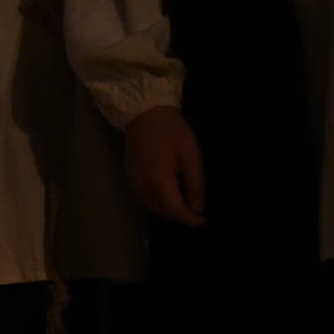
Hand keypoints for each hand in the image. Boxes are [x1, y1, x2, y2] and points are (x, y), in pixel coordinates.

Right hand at [124, 105, 205, 225]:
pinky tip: (169, 193)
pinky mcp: (130, 176)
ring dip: (168, 209)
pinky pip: (144, 197)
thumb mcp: (191, 155)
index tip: (203, 220)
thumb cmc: (172, 131)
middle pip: (162, 211)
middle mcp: (142, 185)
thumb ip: (194, 184)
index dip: (190, 218)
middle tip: (197, 211)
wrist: (144, 114)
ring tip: (185, 203)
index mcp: (159, 179)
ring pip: (152, 206)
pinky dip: (157, 201)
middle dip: (180, 215)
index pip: (175, 209)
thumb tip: (198, 208)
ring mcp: (133, 181)